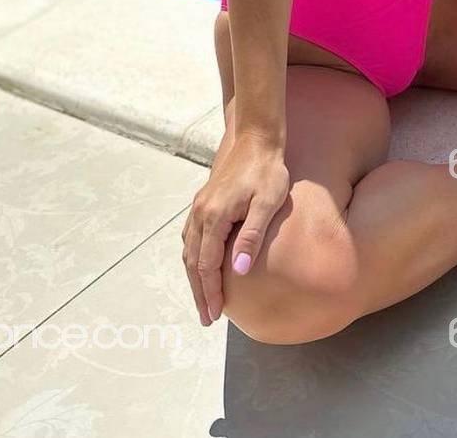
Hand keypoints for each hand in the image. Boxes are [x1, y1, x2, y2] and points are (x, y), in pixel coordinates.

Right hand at [181, 130, 289, 325]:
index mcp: (214, 216)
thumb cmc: (268, 170)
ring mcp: (199, 206)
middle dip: (199, 291)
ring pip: (188, 249)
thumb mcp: (267, 203)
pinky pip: (191, 236)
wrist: (257, 138)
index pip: (206, 265)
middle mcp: (201, 212)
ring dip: (194, 276)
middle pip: (192, 261)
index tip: (216, 315)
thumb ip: (251, 236)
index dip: (211, 292)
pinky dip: (193, 257)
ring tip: (204, 298)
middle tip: (207, 317)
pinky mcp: (204, 201)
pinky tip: (201, 265)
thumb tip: (238, 272)